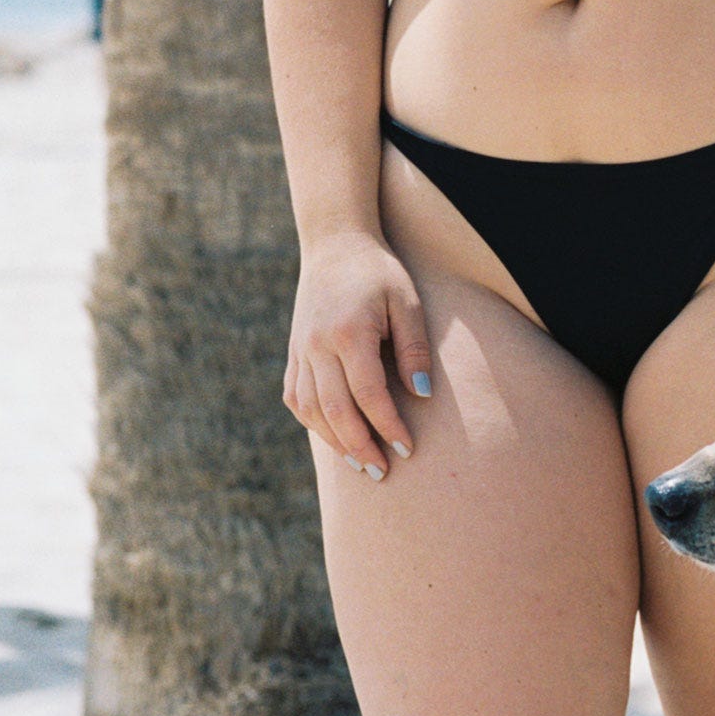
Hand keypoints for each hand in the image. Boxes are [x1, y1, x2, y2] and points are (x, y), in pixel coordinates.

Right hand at [285, 230, 434, 478]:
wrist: (335, 244)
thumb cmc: (379, 272)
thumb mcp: (407, 301)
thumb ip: (414, 348)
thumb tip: (422, 394)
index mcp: (348, 332)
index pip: (368, 394)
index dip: (388, 425)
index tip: (407, 448)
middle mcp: (317, 345)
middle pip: (335, 410)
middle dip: (359, 446)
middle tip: (382, 472)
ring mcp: (300, 350)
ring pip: (309, 409)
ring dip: (334, 441)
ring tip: (359, 463)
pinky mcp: (293, 352)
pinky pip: (295, 396)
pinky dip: (312, 421)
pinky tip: (333, 437)